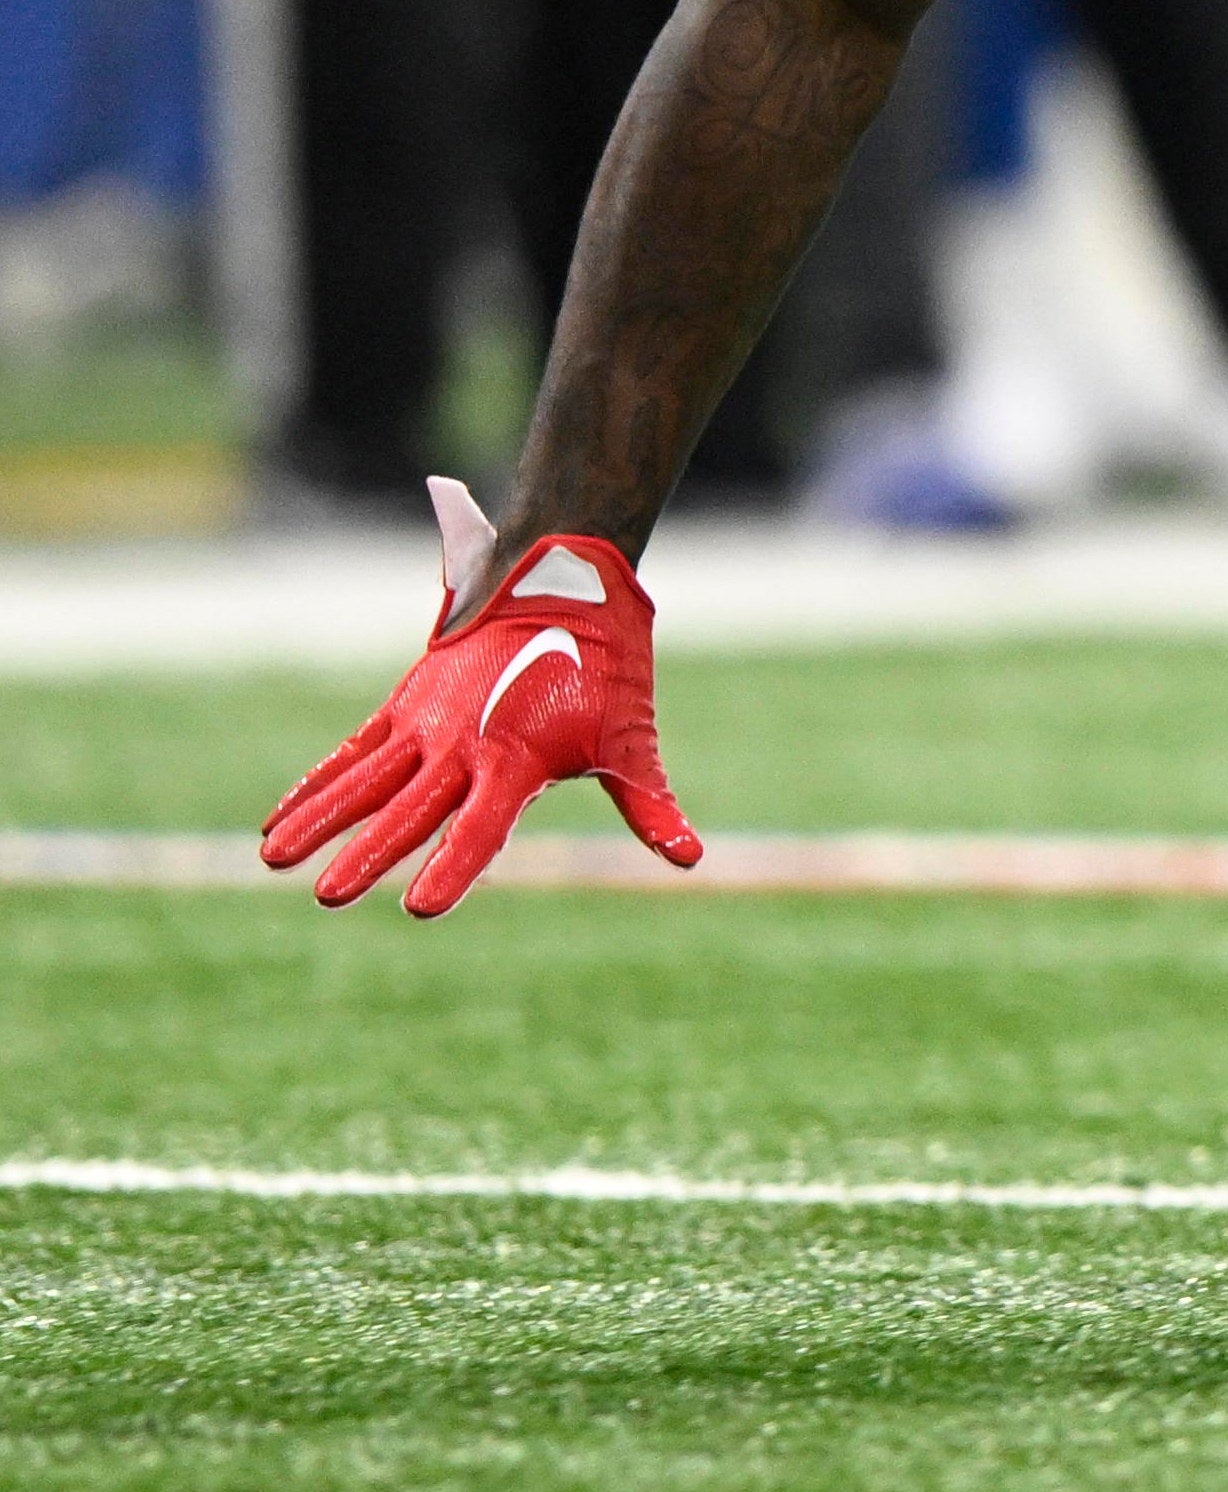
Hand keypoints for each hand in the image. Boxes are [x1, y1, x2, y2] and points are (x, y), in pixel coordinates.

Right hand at [255, 479, 697, 917]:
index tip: (419, 907)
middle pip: (409, 812)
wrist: (563, 583)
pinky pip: (352, 753)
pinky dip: (316, 785)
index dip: (453, 869)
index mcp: (516, 762)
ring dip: (319, 821)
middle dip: (369, 855)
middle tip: (329, 896)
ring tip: (272, 859)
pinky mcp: (404, 705)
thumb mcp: (631, 740)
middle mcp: (462, 745)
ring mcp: (426, 724)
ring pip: (364, 782)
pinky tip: (280, 821)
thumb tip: (690, 860)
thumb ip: (649, 806)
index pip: (479, 829)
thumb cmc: (606, 672)